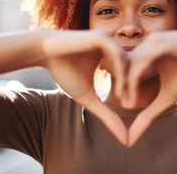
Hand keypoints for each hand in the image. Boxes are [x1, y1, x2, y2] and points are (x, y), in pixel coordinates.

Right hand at [41, 30, 127, 144]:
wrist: (44, 52)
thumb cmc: (63, 71)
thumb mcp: (87, 97)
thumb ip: (106, 114)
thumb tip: (124, 139)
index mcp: (110, 57)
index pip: (128, 73)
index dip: (130, 90)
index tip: (128, 107)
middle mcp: (112, 46)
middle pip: (132, 67)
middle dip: (132, 87)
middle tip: (130, 105)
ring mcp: (108, 40)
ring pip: (127, 61)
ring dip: (128, 80)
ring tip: (123, 98)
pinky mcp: (102, 37)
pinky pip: (118, 54)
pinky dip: (121, 70)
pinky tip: (119, 86)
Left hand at [125, 27, 176, 145]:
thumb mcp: (169, 95)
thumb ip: (151, 112)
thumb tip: (135, 136)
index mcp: (144, 54)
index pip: (125, 71)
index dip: (122, 88)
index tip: (126, 106)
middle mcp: (144, 46)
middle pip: (122, 67)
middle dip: (120, 87)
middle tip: (123, 106)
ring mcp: (149, 42)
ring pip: (129, 64)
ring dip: (125, 84)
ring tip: (128, 103)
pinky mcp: (158, 42)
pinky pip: (141, 61)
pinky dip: (135, 76)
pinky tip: (134, 90)